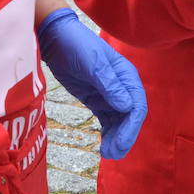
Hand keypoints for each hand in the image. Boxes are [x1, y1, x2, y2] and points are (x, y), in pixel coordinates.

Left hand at [37, 8, 146, 158]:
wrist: (56, 39)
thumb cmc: (77, 45)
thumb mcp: (93, 64)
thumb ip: (110, 85)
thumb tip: (127, 106)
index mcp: (126, 76)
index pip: (137, 105)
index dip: (132, 126)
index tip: (122, 142)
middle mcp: (122, 86)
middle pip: (130, 117)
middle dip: (124, 136)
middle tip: (113, 153)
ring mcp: (109, 94)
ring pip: (119, 121)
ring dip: (117, 138)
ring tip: (108, 154)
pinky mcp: (97, 99)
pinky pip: (107, 120)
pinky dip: (108, 133)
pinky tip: (104, 145)